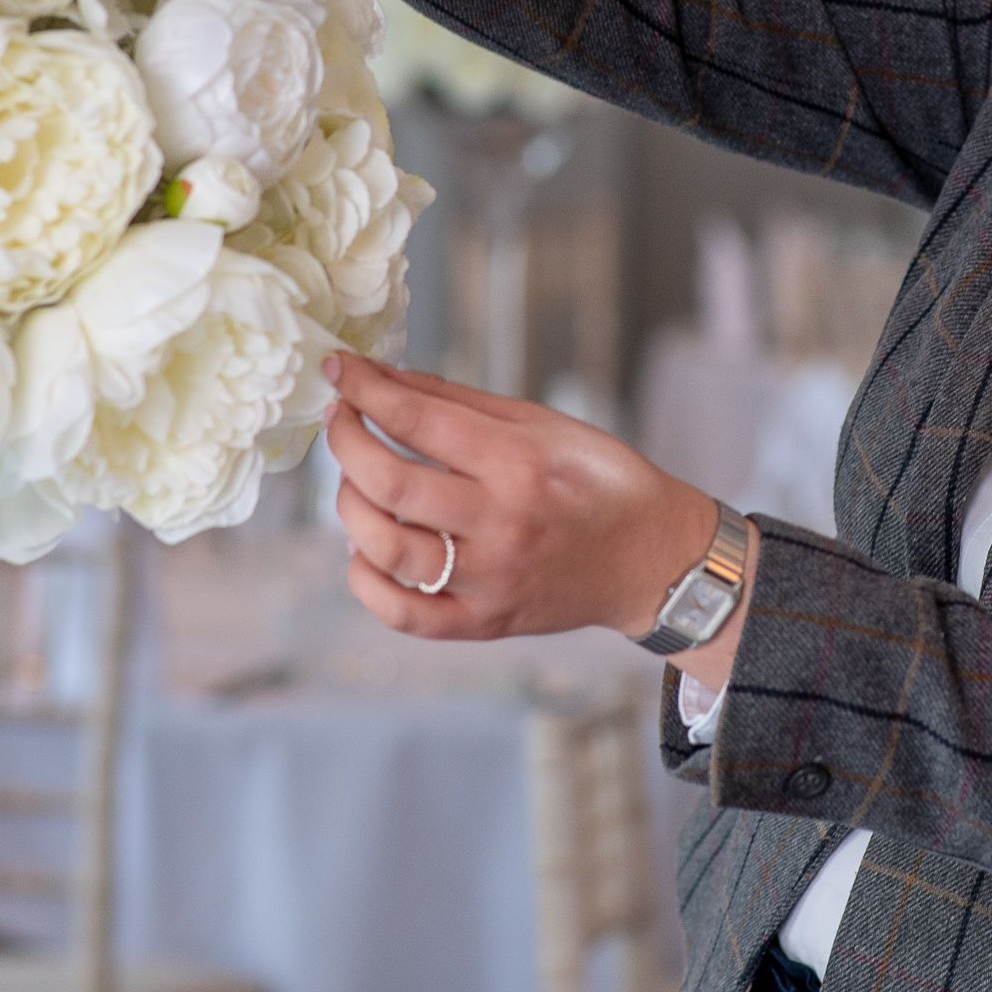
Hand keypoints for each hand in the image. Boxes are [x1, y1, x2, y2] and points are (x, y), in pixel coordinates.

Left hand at [324, 353, 744, 661]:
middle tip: (339, 420)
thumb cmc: (601, 481)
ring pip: (386, 549)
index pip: (417, 419)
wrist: (652, 560)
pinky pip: (404, 614)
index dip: (365, 389)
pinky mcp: (484, 622)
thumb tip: (387, 376)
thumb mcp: (544, 423)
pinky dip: (366, 582)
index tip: (339, 368)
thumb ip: (460, 402)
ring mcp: (490, 580)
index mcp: (519, 463)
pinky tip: (365, 552)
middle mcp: (501, 524)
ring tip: (352, 485)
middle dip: (345, 441)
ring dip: (349, 507)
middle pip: (390, 482)